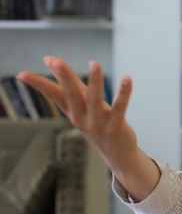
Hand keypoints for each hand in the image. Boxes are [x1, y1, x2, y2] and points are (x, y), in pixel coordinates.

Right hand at [17, 57, 134, 164]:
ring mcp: (98, 124)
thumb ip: (69, 84)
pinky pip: (120, 108)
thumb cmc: (98, 124)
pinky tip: (127, 78)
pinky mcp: (115, 128)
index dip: (39, 84)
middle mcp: (82, 118)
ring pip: (94, 100)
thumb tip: (49, 59)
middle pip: (71, 96)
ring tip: (94, 62)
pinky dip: (124, 93)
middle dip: (64, 78)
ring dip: (94, 81)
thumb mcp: (82, 106)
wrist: (117, 154)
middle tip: (56, 61)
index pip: (54, 95)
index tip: (22, 74)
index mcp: (72, 112)